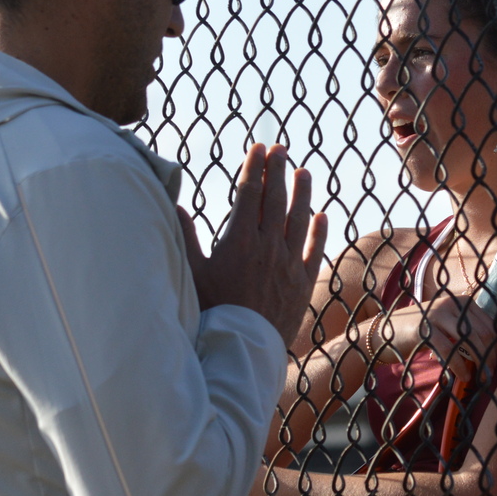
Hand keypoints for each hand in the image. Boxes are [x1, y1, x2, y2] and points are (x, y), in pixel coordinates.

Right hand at [178, 144, 328, 346]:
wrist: (240, 348)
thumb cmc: (210, 312)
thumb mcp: (191, 274)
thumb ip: (185, 238)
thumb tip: (175, 207)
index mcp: (239, 240)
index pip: (249, 193)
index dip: (254, 167)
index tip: (258, 147)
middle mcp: (267, 246)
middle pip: (275, 199)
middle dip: (277, 170)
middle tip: (280, 149)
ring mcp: (288, 263)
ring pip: (299, 219)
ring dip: (302, 193)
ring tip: (304, 172)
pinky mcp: (302, 283)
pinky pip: (315, 250)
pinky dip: (319, 231)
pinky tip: (321, 216)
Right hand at [368, 293, 496, 381]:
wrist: (384, 331)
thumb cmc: (419, 331)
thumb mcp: (446, 324)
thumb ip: (466, 331)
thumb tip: (491, 351)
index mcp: (461, 300)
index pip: (489, 323)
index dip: (496, 345)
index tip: (494, 362)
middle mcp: (452, 302)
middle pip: (483, 332)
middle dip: (489, 356)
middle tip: (489, 374)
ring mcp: (437, 313)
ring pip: (470, 340)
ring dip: (479, 362)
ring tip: (480, 377)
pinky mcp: (425, 329)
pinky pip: (450, 351)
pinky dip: (460, 366)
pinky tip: (464, 377)